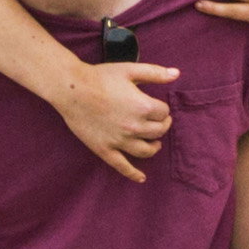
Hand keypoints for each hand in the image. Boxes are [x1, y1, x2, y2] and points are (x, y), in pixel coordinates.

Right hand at [52, 58, 178, 182]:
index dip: (162, 109)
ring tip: (154, 143)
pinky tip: (141, 178)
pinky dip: (133, 174)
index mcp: (143, 107)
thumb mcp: (130, 70)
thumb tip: (176, 73)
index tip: (157, 106)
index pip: (164, 113)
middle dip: (162, 126)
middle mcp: (135, 127)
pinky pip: (122, 166)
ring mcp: (120, 141)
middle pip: (158, 132)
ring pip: (146, 151)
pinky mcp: (105, 149)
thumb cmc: (100, 77)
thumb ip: (155, 73)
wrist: (72, 89)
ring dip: (154, 147)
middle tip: (158, 122)